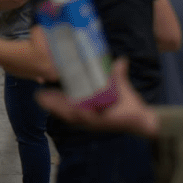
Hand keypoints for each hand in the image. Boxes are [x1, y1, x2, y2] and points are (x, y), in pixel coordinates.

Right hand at [35, 59, 159, 137]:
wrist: (143, 118)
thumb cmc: (128, 105)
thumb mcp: (120, 87)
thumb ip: (118, 74)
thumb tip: (121, 59)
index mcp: (89, 109)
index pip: (68, 105)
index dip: (54, 101)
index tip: (41, 94)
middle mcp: (88, 117)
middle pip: (66, 112)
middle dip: (52, 105)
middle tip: (39, 96)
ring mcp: (94, 121)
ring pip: (73, 115)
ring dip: (61, 109)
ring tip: (48, 102)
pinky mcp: (103, 123)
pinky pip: (90, 119)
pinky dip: (83, 114)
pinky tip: (76, 110)